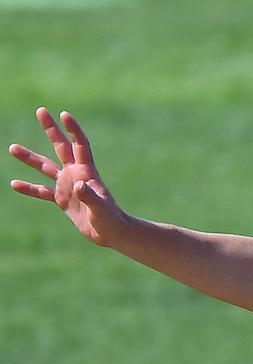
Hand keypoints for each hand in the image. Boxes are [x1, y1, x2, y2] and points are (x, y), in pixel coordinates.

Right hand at [10, 107, 128, 246]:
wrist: (110, 233)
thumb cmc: (110, 220)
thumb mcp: (101, 209)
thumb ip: (89, 196)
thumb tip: (77, 185)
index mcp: (87, 172)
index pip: (80, 145)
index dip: (73, 130)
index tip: (64, 114)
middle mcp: (76, 174)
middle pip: (61, 147)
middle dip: (51, 129)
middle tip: (41, 110)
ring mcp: (67, 186)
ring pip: (45, 167)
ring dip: (30, 158)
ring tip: (12, 148)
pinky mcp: (62, 199)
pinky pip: (42, 191)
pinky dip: (29, 188)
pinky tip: (14, 184)